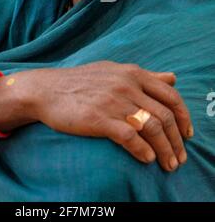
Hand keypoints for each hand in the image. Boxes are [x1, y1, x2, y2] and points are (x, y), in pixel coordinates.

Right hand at [32, 61, 192, 171]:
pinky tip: (147, 159)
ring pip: (151, 128)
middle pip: (165, 115)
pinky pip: (130, 138)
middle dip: (177, 140)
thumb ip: (145, 76)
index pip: (170, 96)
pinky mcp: (99, 119)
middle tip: (180, 157)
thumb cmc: (82, 81)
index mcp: (132, 73)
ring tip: (168, 164)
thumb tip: (173, 78)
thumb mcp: (115, 71)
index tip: (187, 134)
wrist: (48, 89)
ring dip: (164, 150)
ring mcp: (113, 102)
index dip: (184, 117)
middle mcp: (126, 85)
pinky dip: (143, 151)